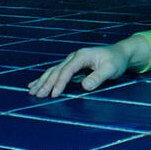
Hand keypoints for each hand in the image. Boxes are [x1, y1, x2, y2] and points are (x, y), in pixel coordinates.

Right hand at [27, 40, 141, 97]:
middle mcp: (74, 56)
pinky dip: (44, 78)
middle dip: (46, 83)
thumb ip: (98, 77)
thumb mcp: (111, 68)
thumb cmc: (116, 61)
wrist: (120, 53)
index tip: (54, 94)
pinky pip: (55, 72)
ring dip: (42, 81)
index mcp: (82, 56)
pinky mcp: (71, 65)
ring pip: (53, 71)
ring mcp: (71, 60)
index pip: (67, 70)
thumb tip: (85, 86)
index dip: (60, 82)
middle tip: (37, 96)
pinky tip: (34, 84)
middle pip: (57, 71)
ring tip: (31, 91)